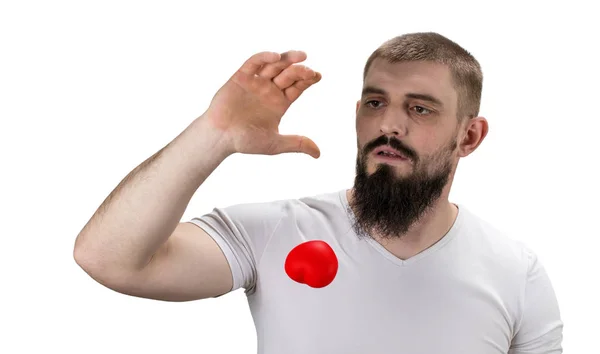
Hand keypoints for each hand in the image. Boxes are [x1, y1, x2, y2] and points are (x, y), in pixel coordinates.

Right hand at [204, 50, 321, 157]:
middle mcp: (269, 90)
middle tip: (309, 71)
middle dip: (300, 71)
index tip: (318, 76)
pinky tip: (275, 57)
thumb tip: (318, 154)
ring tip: (301, 56)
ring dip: (287, 59)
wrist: (219, 137)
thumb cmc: (245, 141)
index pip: (297, 86)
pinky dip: (264, 57)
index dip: (308, 79)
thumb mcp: (275, 143)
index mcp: (279, 102)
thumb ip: (297, 144)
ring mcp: (255, 82)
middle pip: (288, 74)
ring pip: (274, 65)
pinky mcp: (241, 77)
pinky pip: (253, 62)